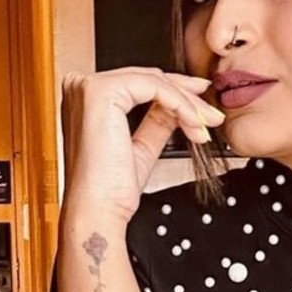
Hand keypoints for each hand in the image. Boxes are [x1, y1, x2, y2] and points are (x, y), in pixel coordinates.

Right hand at [60, 68, 225, 225]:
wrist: (98, 211)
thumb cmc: (109, 192)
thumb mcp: (141, 147)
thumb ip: (156, 121)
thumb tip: (177, 108)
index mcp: (85, 100)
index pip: (138, 83)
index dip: (174, 93)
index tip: (199, 106)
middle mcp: (81, 88)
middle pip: (148, 79)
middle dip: (186, 98)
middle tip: (210, 116)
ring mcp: (89, 87)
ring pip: (154, 81)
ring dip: (187, 104)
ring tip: (204, 126)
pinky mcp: (102, 92)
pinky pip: (154, 87)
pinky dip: (180, 104)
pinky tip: (193, 123)